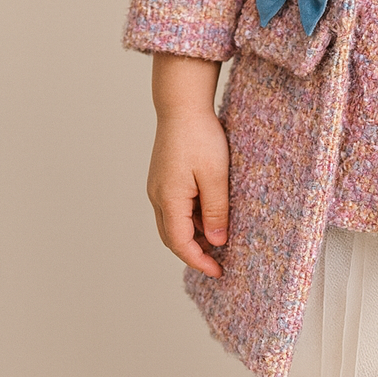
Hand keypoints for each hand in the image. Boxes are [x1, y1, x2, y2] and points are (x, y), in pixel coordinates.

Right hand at [146, 55, 228, 278]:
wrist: (182, 105)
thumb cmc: (200, 136)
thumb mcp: (215, 175)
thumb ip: (216, 211)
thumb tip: (217, 241)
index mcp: (168, 199)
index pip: (180, 244)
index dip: (199, 261)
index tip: (219, 271)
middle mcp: (158, 196)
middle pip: (172, 238)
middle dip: (194, 253)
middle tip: (220, 261)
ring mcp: (158, 187)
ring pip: (173, 223)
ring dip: (193, 235)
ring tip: (220, 237)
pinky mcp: (163, 178)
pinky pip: (175, 207)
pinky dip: (191, 218)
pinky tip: (210, 213)